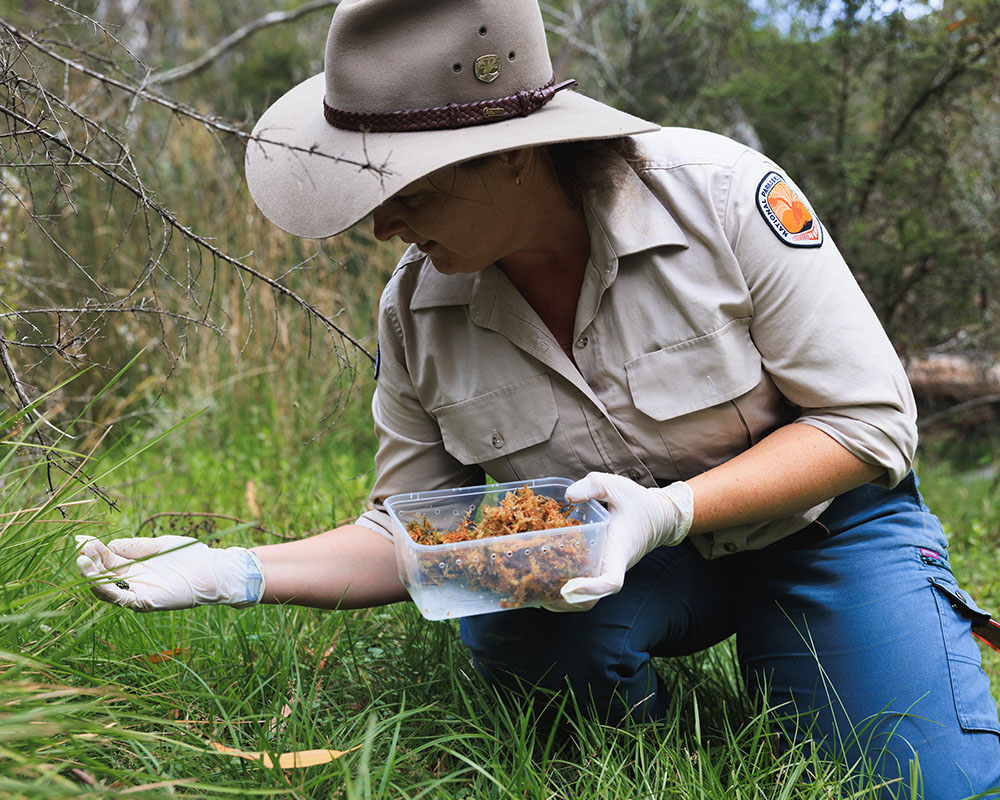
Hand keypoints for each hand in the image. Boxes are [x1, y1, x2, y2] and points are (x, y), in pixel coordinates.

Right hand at [75, 534, 264, 610]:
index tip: (84, 540)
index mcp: (134, 565)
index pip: (106, 559)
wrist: (214, 570)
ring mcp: (138, 592)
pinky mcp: (146, 603)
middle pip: (102, 574)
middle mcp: (132, 581)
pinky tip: (97, 580)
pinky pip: (122, 599)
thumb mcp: (159, 546)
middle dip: (89, 563)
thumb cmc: (190, 556)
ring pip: (107, 588)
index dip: (94, 551)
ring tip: (83, 562)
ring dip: (92, 577)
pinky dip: (108, 591)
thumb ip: (135, 546)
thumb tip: (109, 544)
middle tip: (81, 551)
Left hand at [546, 473, 693, 610]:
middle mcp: (610, 567)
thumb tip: (568, 497)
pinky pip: (581, 587)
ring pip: (583, 599)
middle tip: (534, 590)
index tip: (567, 588)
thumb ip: (594, 486)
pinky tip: (539, 578)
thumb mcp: (617, 486)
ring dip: (558, 600)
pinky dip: (561, 590)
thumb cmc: (638, 503)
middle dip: (563, 602)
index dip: (590, 589)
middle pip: (589, 600)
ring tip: (532, 589)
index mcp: (618, 552)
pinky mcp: (598, 568)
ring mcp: (603, 570)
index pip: (611, 582)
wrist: (658, 516)